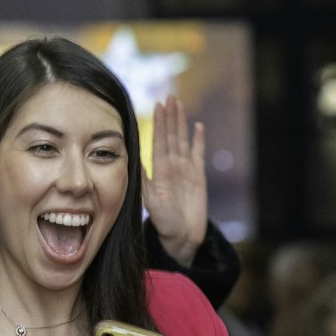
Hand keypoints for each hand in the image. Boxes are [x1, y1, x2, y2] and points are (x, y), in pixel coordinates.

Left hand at [145, 97, 207, 267]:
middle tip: (168, 96)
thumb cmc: (163, 224)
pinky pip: (198, 155)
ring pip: (183, 141)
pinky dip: (199, 141)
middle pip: (171, 136)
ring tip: (179, 104)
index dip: (159, 123)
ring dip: (181, 123)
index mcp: (160, 170)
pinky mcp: (198, 178)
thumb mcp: (151, 202)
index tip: (157, 105)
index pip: (158, 141)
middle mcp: (172, 167)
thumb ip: (145, 182)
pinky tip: (198, 127)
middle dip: (170, 117)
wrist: (181, 239)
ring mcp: (185, 171)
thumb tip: (136, 162)